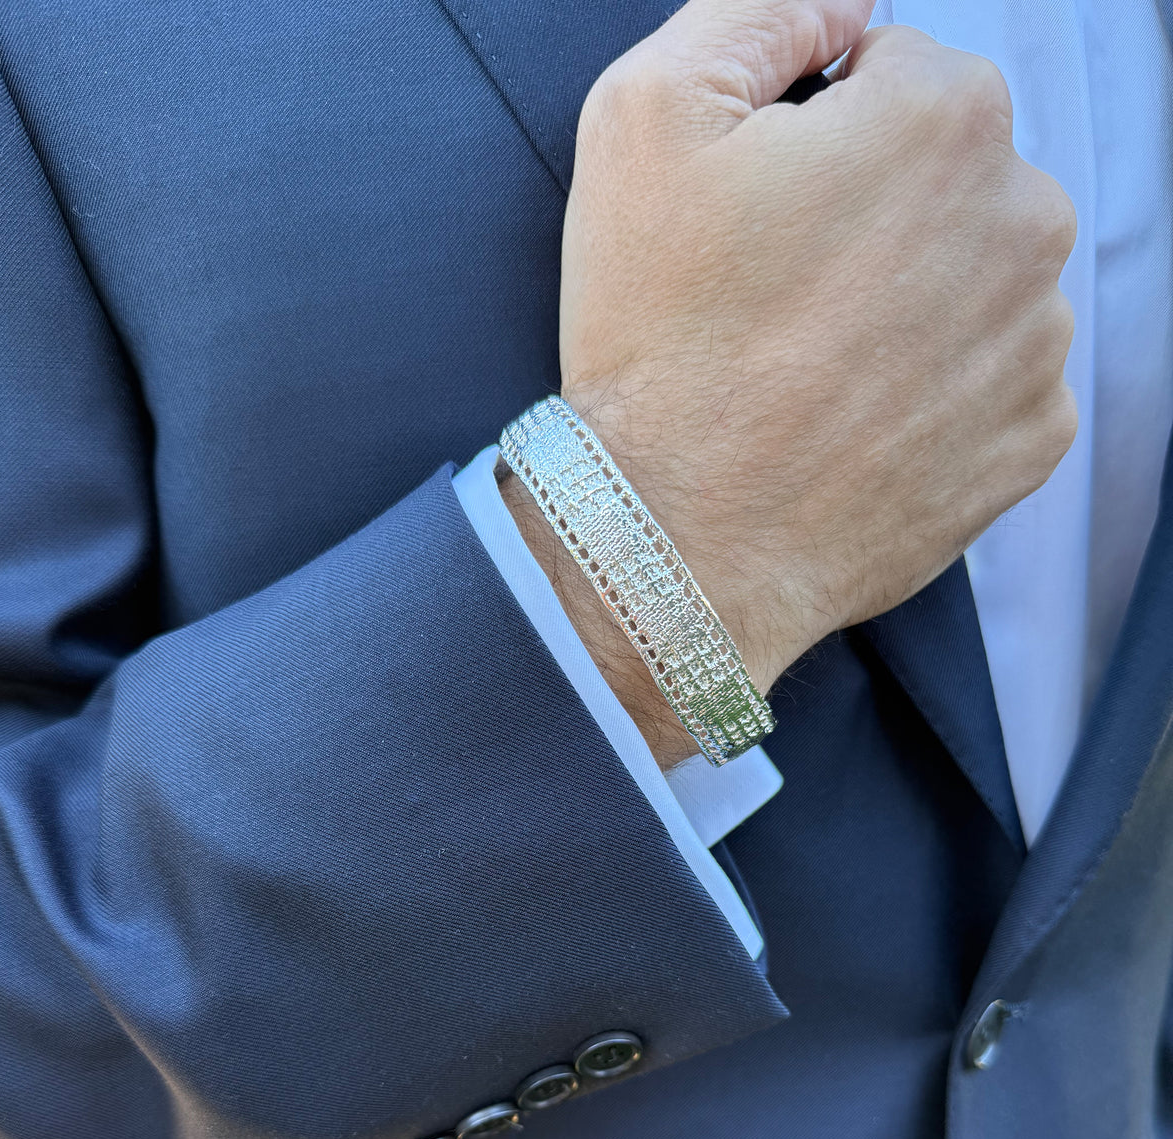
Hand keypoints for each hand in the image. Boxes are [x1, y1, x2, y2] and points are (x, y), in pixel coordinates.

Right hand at [506, 0, 1076, 764]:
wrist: (682, 542)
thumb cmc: (658, 343)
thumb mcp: (644, 121)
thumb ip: (755, 13)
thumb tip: (840, 3)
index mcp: (944, 117)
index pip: (897, 75)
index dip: (813, 139)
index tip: (760, 215)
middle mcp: (1023, 217)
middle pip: (948, 176)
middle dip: (874, 214)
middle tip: (777, 298)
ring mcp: (1037, 339)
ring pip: (976, 276)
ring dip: (909, 301)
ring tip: (811, 366)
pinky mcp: (1030, 436)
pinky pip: (993, 375)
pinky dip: (935, 387)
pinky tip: (855, 418)